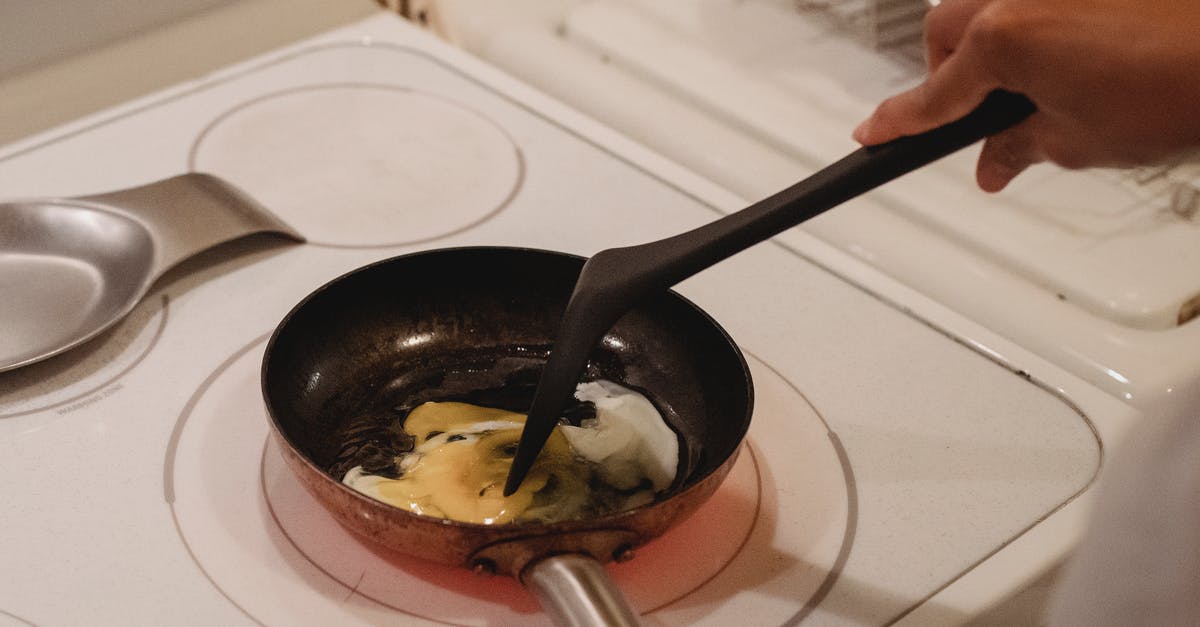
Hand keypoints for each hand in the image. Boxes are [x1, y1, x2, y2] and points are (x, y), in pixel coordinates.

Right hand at [852, 0, 1199, 190]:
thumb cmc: (1178, 87)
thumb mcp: (1079, 141)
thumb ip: (1019, 147)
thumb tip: (996, 160)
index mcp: (1003, 40)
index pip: (932, 96)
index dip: (899, 123)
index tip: (873, 133)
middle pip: (947, 31)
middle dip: (952, 74)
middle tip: (977, 114)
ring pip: (988, 5)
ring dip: (994, 43)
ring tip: (1035, 83)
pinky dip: (1037, 25)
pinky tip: (1073, 53)